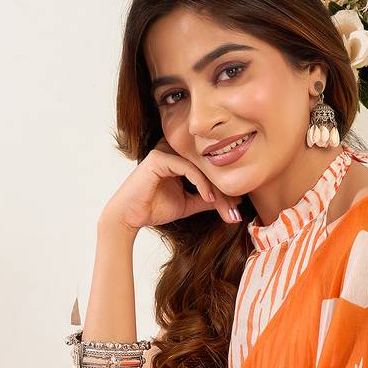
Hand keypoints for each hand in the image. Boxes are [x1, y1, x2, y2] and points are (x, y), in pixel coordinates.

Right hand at [98, 135, 242, 234]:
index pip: (207, 169)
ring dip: (214, 187)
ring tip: (223, 205)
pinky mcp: (158, 158)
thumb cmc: (154, 208)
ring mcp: (164, 151)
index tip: (237, 207)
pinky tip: (208, 197)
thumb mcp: (188, 203)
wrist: (130, 217)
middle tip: (236, 209)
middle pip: (206, 166)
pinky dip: (200, 182)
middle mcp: (172, 150)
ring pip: (199, 166)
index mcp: (178, 158)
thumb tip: (231, 200)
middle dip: (223, 190)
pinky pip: (187, 167)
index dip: (223, 189)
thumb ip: (206, 199)